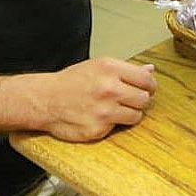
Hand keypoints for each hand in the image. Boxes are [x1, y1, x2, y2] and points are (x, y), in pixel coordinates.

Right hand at [42, 58, 157, 141]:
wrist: (45, 100)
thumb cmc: (71, 82)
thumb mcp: (97, 66)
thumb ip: (126, 69)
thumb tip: (151, 70)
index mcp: (110, 68)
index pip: (146, 79)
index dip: (149, 85)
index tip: (147, 89)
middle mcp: (110, 88)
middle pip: (145, 99)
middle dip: (139, 100)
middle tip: (128, 99)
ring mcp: (105, 110)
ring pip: (136, 115)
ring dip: (129, 113)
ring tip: (114, 109)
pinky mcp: (99, 129)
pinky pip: (118, 127)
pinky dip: (112, 124)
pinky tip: (99, 116)